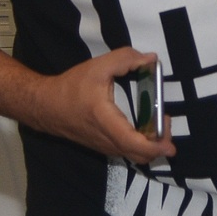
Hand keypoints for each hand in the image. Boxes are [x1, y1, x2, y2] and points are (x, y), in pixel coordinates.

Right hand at [24, 47, 176, 161]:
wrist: (45, 106)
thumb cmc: (71, 87)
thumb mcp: (98, 66)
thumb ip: (125, 59)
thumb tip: (150, 59)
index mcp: (107, 122)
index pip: (135, 144)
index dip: (156, 146)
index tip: (170, 143)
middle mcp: (107, 141)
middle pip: (140, 156)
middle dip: (159, 145)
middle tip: (165, 121)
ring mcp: (104, 147)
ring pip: (133, 156)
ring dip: (151, 145)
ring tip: (158, 122)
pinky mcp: (102, 146)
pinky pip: (126, 151)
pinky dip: (140, 144)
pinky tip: (143, 126)